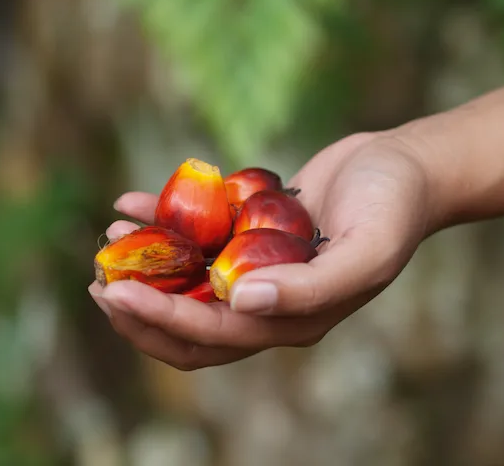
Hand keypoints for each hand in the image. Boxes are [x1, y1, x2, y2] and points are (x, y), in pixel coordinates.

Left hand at [88, 129, 436, 369]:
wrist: (405, 168)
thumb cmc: (393, 209)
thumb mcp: (366, 252)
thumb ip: (309, 289)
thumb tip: (239, 303)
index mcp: (292, 321)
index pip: (213, 336)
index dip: (161, 319)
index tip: (116, 292)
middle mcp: (268, 303)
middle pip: (189, 325)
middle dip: (140, 309)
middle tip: (98, 279)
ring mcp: (258, 268)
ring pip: (187, 282)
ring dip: (146, 266)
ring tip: (109, 239)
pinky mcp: (251, 233)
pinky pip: (200, 235)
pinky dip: (164, 222)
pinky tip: (133, 201)